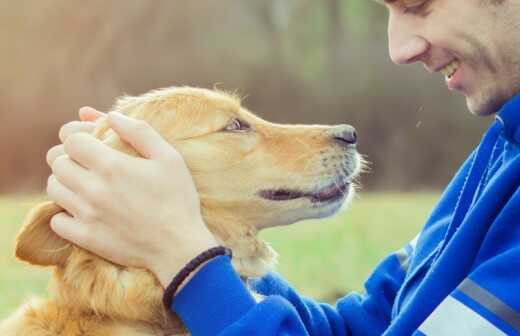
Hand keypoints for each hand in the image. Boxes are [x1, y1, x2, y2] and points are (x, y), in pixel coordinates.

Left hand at [46, 107, 217, 286]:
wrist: (179, 246)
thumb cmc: (178, 198)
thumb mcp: (169, 157)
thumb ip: (140, 132)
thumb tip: (111, 115)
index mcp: (112, 165)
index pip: (70, 140)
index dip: (78, 137)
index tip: (91, 143)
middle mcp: (93, 188)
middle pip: (56, 162)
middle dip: (68, 156)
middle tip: (86, 162)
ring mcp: (86, 215)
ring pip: (53, 188)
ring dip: (64, 181)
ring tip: (84, 184)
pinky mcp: (85, 237)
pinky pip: (56, 220)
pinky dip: (64, 212)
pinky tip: (83, 210)